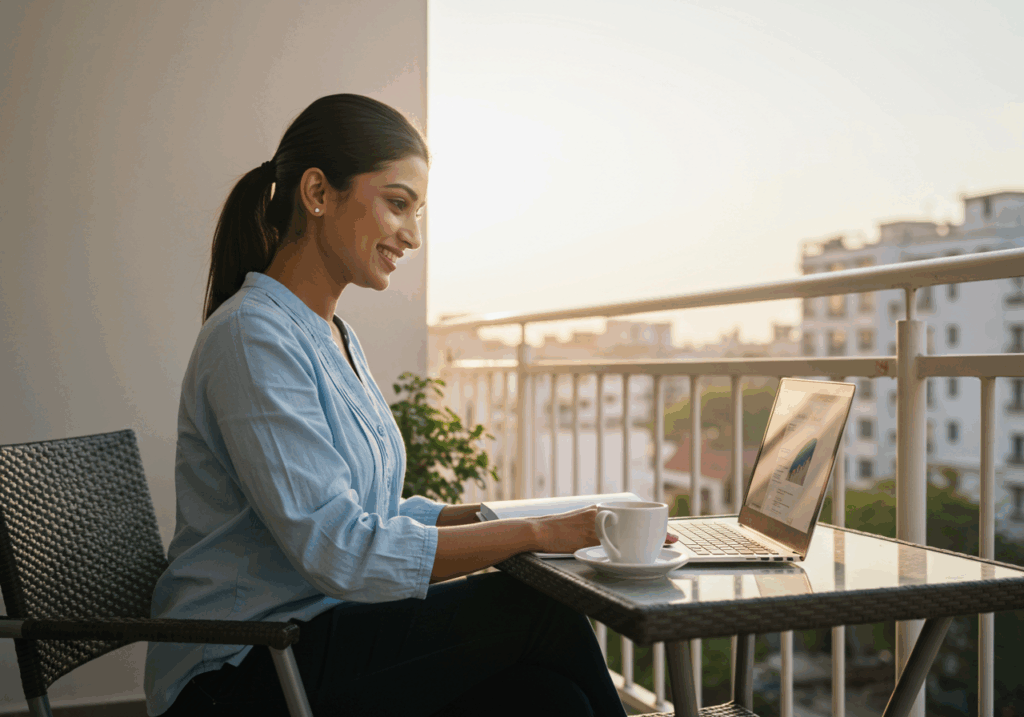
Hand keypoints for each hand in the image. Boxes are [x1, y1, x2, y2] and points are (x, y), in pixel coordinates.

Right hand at [527, 506, 679, 553]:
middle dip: (654, 531)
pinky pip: (609, 543)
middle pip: (634, 523)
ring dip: (646, 540)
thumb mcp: (581, 520)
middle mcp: (601, 514)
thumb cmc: (559, 529)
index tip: (667, 529)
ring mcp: (595, 526)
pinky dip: (623, 549)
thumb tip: (615, 534)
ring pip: (626, 533)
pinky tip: (635, 554)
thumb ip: (598, 525)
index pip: (631, 514)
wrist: (539, 530)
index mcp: (601, 509)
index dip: (650, 520)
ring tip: (663, 545)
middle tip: (673, 539)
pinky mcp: (588, 538)